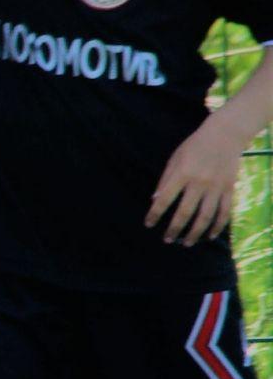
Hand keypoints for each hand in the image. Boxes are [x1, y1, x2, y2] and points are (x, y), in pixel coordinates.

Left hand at [147, 114, 247, 245]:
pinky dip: (218, 226)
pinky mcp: (229, 189)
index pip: (164, 199)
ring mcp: (216, 187)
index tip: (148, 224)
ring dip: (195, 233)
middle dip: (175, 229)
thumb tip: (155, 200)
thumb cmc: (195, 146)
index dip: (155, 214)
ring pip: (206, 217)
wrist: (225, 135)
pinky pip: (224, 212)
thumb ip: (165, 179)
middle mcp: (199, 183)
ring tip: (187, 243)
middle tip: (167, 240)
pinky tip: (210, 236)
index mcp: (182, 174)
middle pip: (185, 212)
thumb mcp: (175, 158)